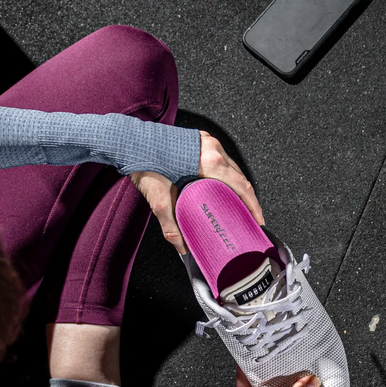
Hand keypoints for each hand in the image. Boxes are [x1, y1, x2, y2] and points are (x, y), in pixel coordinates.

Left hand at [129, 132, 264, 253]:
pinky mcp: (196, 140)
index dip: (253, 206)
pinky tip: (216, 187)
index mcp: (210, 161)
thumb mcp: (159, 199)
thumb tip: (181, 246)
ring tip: (231, 205)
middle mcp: (212, 148)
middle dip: (244, 198)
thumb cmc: (143, 162)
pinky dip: (222, 174)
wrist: (128, 141)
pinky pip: (218, 158)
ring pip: (229, 166)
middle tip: (245, 217)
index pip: (242, 186)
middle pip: (239, 176)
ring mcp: (205, 141)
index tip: (257, 220)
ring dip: (233, 185)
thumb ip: (171, 226)